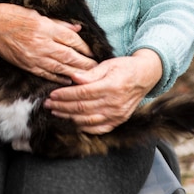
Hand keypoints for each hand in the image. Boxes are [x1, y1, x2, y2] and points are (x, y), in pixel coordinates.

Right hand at [0, 2, 96, 83]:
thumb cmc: (11, 15)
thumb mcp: (36, 13)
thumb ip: (58, 23)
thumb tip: (77, 29)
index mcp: (44, 26)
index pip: (70, 38)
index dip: (84, 46)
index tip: (94, 51)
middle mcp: (40, 42)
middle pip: (68, 55)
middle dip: (85, 62)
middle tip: (97, 67)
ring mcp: (33, 56)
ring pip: (59, 67)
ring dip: (76, 72)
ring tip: (88, 76)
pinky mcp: (26, 65)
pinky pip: (46, 74)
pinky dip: (59, 78)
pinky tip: (69, 80)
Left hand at [43, 49, 162, 132]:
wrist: (145, 77)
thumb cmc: (125, 67)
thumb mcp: (109, 64)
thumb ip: (91, 73)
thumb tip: (73, 77)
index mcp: (111, 86)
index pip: (83, 93)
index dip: (65, 95)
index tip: (52, 94)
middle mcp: (115, 103)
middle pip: (83, 108)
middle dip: (62, 106)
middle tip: (48, 104)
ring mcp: (117, 115)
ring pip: (87, 120)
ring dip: (69, 117)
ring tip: (55, 112)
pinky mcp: (118, 121)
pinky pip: (98, 129)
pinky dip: (83, 127)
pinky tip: (72, 122)